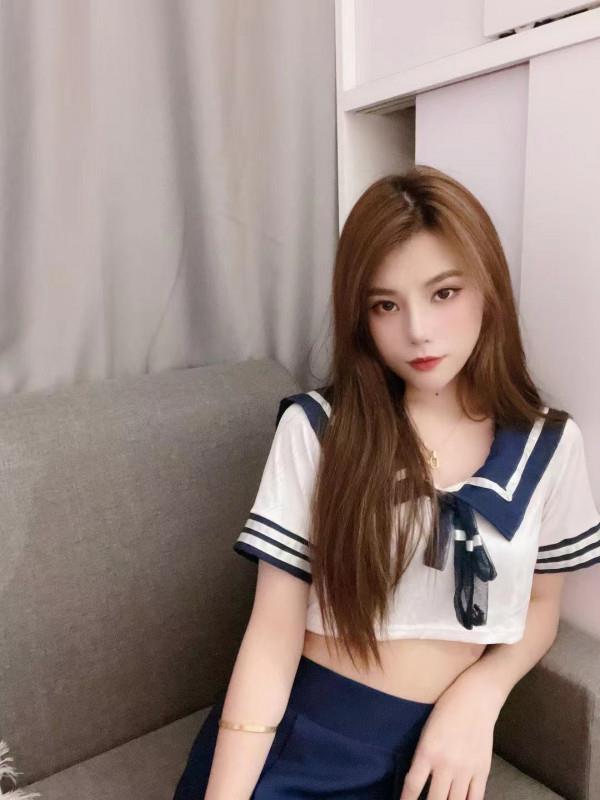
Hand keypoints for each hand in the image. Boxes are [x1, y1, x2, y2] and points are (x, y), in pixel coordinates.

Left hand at [398, 674, 504, 799]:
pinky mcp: (482, 771)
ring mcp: (466, 770)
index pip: (412, 786)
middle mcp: (446, 764)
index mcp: (427, 751)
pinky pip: (475, 799)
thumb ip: (423, 756)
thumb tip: (417, 780)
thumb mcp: (427, 730)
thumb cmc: (446, 708)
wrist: (476, 697)